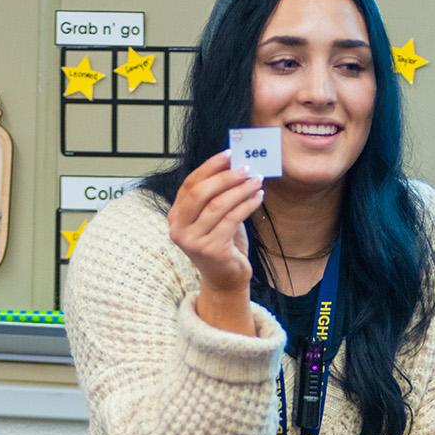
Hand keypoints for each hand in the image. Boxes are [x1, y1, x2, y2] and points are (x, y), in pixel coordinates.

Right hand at [167, 151, 262, 293]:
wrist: (225, 279)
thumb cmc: (222, 244)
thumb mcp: (214, 217)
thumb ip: (217, 195)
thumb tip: (234, 164)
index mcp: (175, 217)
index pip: (189, 185)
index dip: (209, 167)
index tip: (228, 155)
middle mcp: (178, 229)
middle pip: (200, 193)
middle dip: (225, 177)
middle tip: (245, 169)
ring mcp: (193, 241)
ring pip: (218, 205)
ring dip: (240, 190)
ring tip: (256, 181)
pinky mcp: (211, 249)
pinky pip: (232, 219)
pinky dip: (247, 205)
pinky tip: (258, 197)